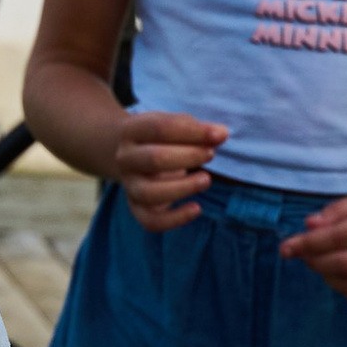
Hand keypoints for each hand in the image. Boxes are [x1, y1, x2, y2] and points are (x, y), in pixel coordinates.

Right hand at [112, 106, 227, 235]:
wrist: (133, 156)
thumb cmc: (161, 138)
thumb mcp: (175, 126)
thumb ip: (198, 130)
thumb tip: (221, 134)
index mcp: (130, 131)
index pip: (160, 128)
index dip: (193, 132)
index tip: (220, 135)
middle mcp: (125, 159)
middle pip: (154, 159)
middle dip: (189, 157)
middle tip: (210, 154)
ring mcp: (129, 185)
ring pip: (149, 193)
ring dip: (183, 187)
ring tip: (206, 180)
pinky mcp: (136, 208)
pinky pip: (151, 221)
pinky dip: (175, 219)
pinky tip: (197, 209)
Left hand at [281, 176, 346, 312]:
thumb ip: (339, 211)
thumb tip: (308, 227)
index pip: (337, 238)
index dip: (307, 245)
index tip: (285, 248)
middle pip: (344, 266)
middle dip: (315, 263)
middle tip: (303, 255)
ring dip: (329, 279)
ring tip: (322, 264)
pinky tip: (343, 278)